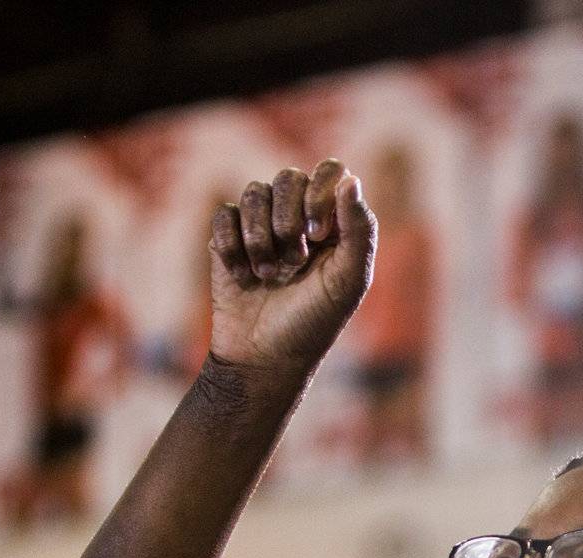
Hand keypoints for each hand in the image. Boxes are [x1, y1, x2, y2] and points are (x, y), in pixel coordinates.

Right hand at [208, 160, 374, 373]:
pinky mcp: (227, 238)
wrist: (264, 358)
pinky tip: (243, 276)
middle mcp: (297, 217)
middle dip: (288, 220)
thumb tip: (350, 179)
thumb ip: (359, 231)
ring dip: (260, 238)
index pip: (329, 172)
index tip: (317, 233)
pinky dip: (233, 247)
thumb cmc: (313, 323)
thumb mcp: (348, 282)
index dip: (319, 193)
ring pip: (254, 193)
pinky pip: (224, 214)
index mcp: (333, 223)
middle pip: (288, 178)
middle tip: (294, 262)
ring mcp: (260, 226)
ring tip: (268, 276)